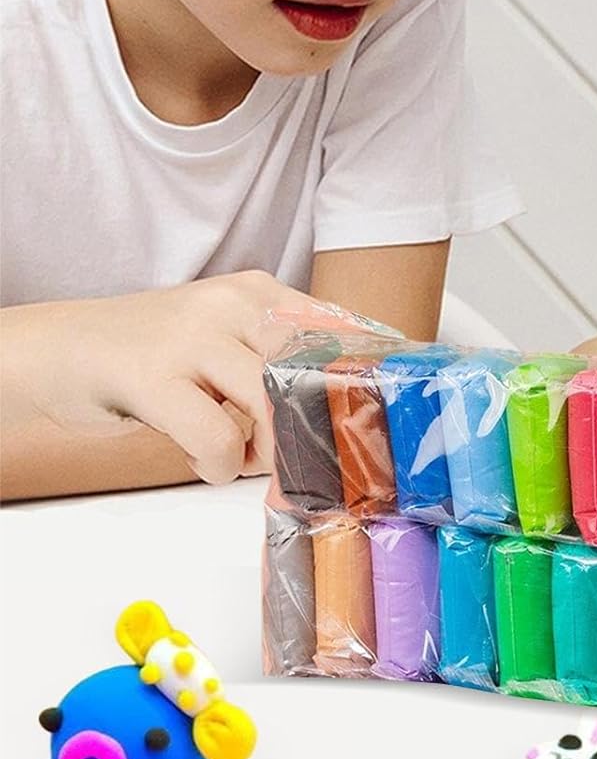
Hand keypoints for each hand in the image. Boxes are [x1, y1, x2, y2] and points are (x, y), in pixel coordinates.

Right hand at [2, 273, 345, 485]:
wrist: (63, 350)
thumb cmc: (158, 355)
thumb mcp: (227, 340)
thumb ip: (279, 362)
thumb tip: (346, 409)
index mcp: (259, 292)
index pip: (340, 333)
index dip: (362, 383)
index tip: (371, 418)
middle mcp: (233, 304)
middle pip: (314, 370)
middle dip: (319, 425)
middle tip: (305, 454)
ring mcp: (192, 337)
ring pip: (273, 402)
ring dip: (270, 449)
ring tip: (245, 455)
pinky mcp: (154, 377)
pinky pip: (218, 439)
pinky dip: (220, 465)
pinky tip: (205, 460)